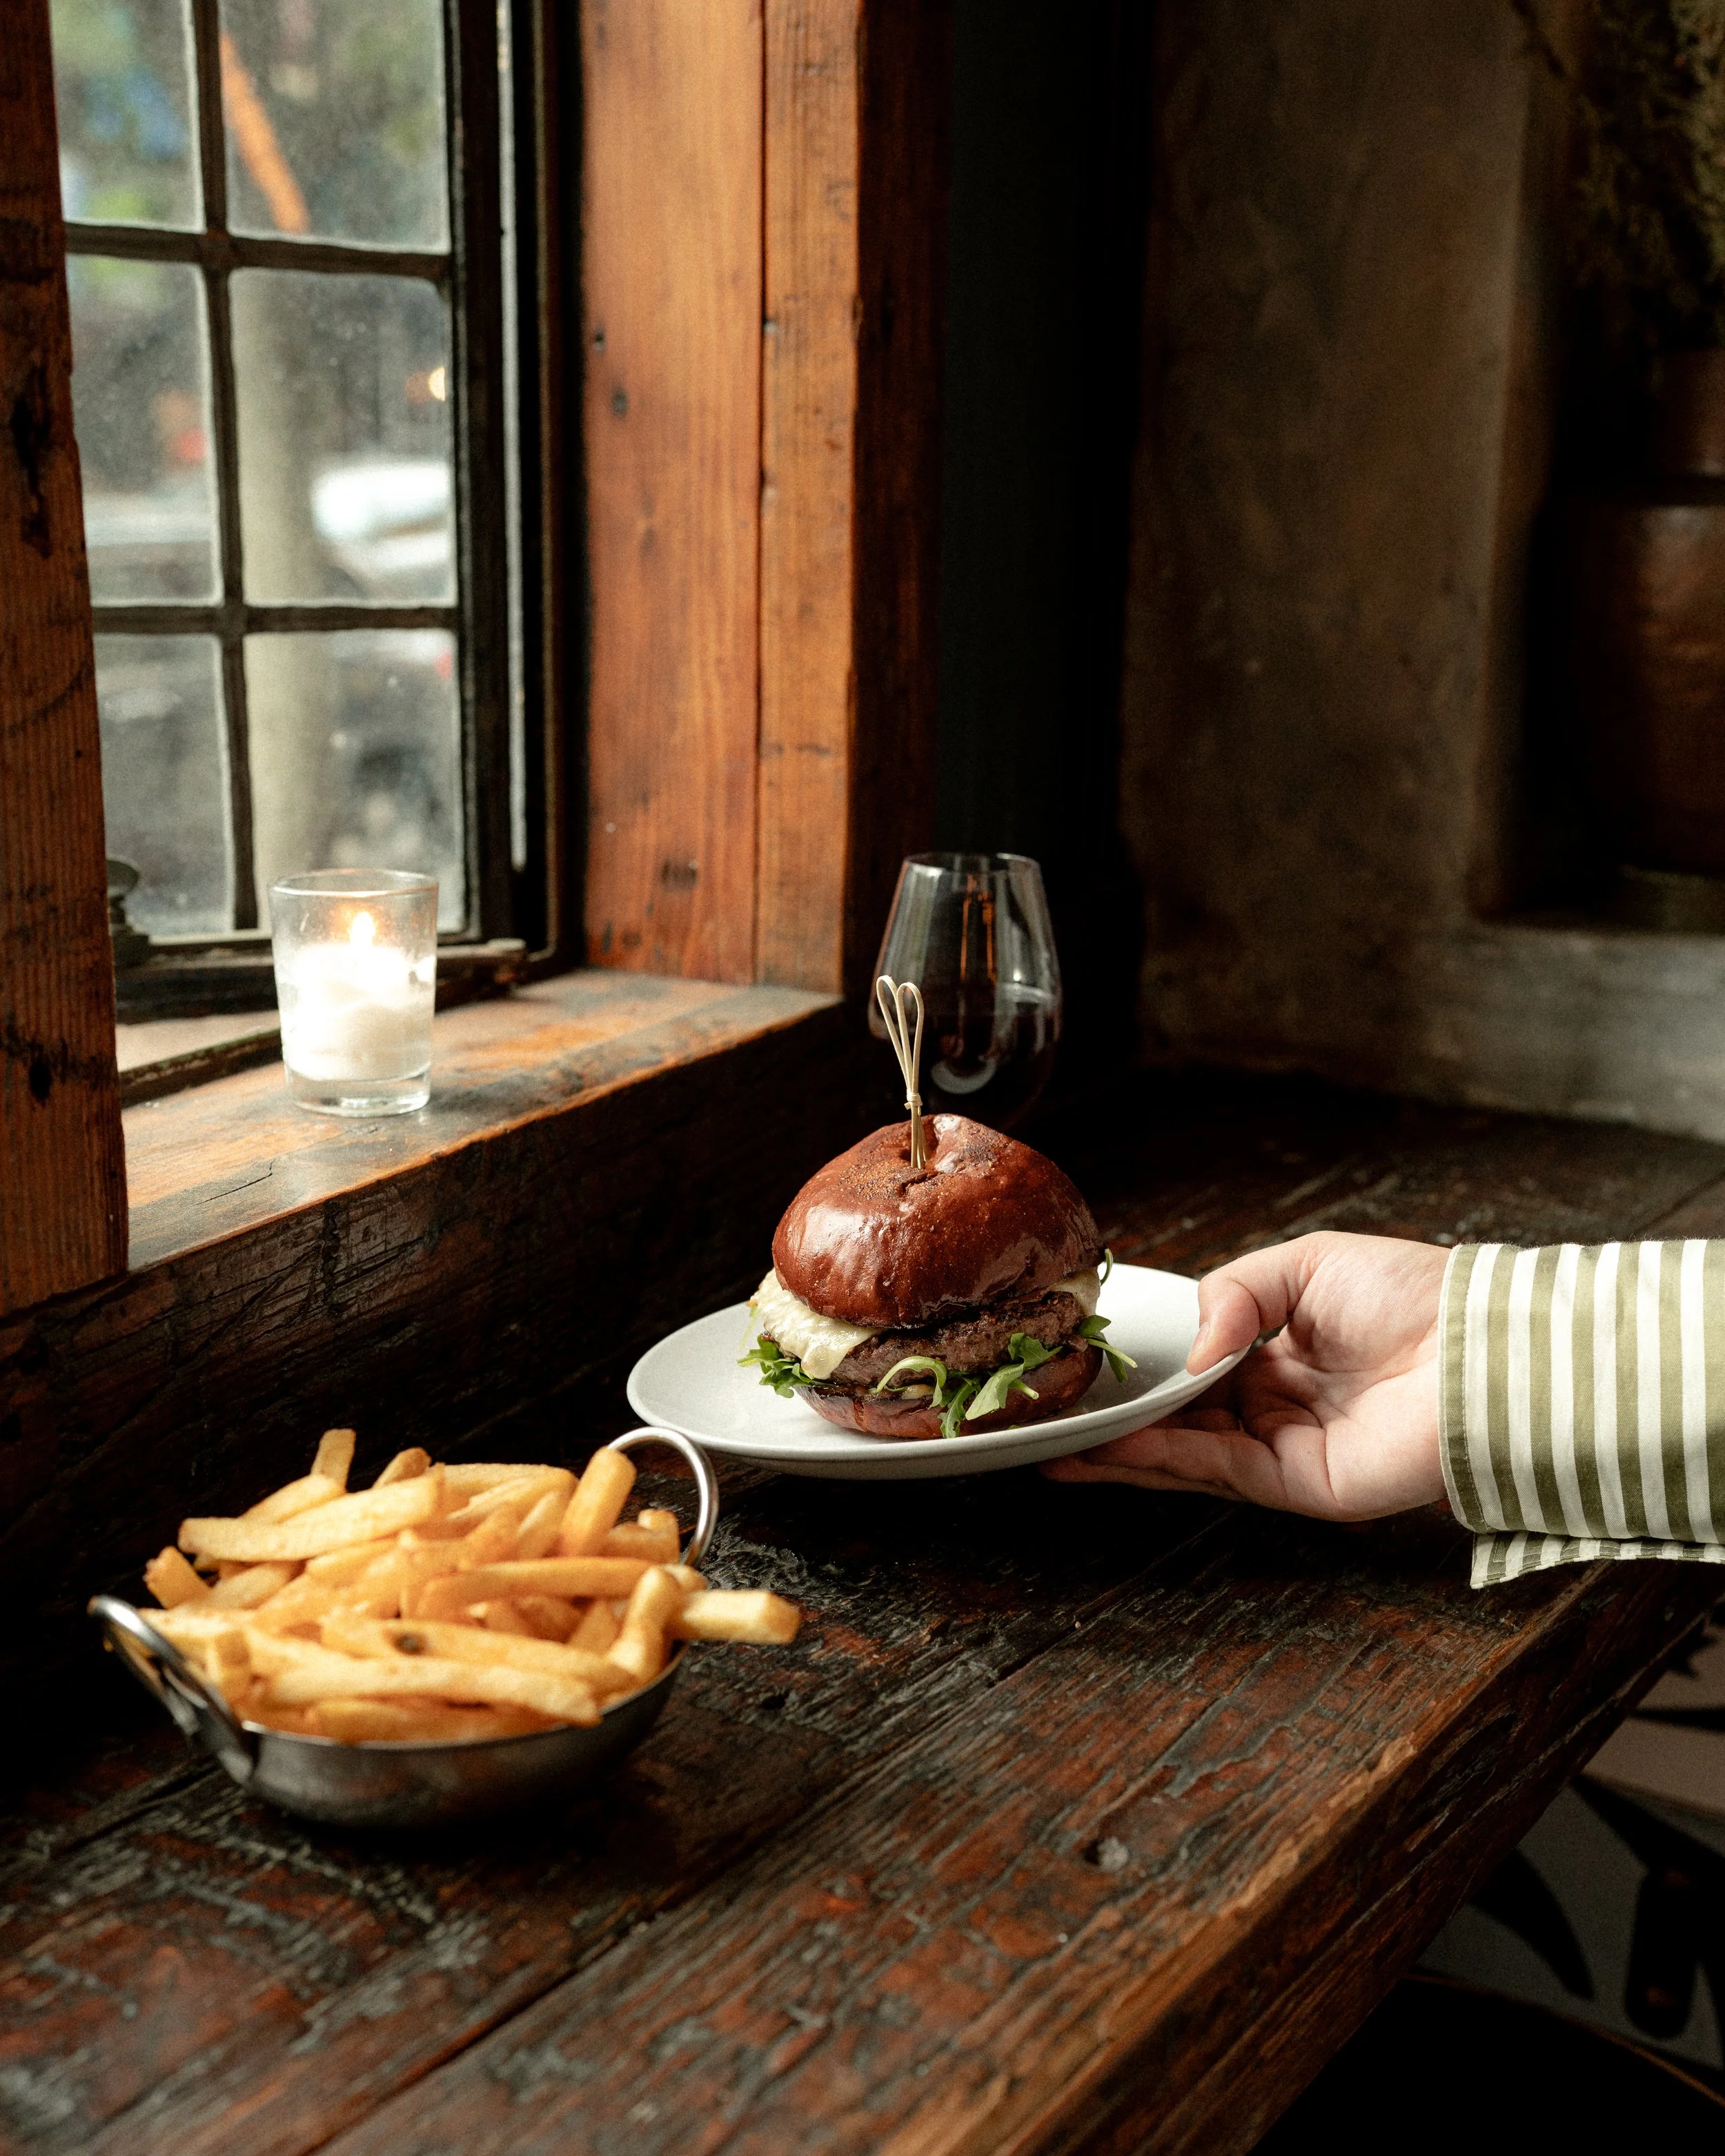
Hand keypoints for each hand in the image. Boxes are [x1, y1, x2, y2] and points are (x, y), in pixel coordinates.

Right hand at [1042, 1231, 1447, 1519]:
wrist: (1481, 1347)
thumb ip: (1233, 1298)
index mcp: (1287, 1356)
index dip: (1149, 1373)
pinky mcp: (1303, 1485)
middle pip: (1183, 1421)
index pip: (1202, 1373)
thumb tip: (1188, 1356)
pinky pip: (1218, 1471)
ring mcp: (1289, 1451)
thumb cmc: (1414, 1296)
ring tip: (1058, 1448)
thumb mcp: (1305, 1263)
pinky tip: (1114, 1446)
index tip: (1093, 1368)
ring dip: (1123, 1451)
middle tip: (1053, 1421)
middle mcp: (1282, 1408)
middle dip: (1119, 1423)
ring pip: (1188, 1454)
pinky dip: (1162, 1459)